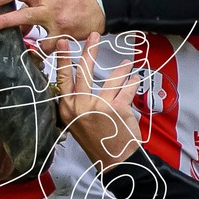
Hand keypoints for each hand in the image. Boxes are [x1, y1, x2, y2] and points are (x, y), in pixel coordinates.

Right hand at [56, 38, 143, 170]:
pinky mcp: (117, 108)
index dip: (63, 58)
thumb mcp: (73, 123)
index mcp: (65, 107)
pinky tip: (136, 78)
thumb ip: (73, 104)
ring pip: (110, 79)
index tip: (63, 43)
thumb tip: (74, 84)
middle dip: (89, 51)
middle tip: (93, 36)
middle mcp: (79, 104)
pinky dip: (133, 82)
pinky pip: (127, 90)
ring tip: (127, 62)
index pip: (62, 77)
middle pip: (83, 71)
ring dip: (121, 69)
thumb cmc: (94, 142)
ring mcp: (98, 105)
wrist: (114, 162)